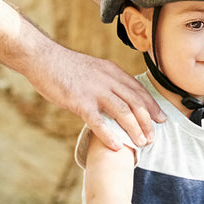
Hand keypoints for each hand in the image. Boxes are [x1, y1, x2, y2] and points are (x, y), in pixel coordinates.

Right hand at [30, 45, 164, 150]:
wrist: (42, 58)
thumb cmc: (63, 66)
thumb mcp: (92, 69)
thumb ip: (104, 81)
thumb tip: (112, 96)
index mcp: (111, 71)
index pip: (137, 90)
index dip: (151, 105)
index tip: (161, 118)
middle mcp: (107, 80)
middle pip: (135, 102)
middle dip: (147, 121)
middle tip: (153, 137)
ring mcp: (94, 91)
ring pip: (122, 112)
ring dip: (134, 129)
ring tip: (141, 143)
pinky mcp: (80, 101)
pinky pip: (98, 121)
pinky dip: (109, 134)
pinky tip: (117, 146)